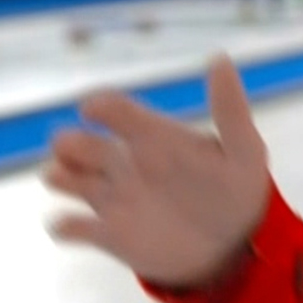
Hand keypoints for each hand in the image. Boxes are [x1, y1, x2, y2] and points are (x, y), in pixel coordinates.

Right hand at [44, 55, 272, 288]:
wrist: (236, 245)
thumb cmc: (239, 190)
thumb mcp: (243, 149)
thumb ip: (229, 108)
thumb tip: (220, 58)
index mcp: (154, 137)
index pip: (117, 110)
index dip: (100, 105)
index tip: (92, 108)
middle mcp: (128, 164)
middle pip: (80, 144)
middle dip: (67, 143)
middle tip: (70, 151)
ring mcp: (116, 199)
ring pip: (68, 179)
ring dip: (60, 177)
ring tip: (61, 178)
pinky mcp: (111, 236)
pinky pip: (72, 228)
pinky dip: (64, 226)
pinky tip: (72, 226)